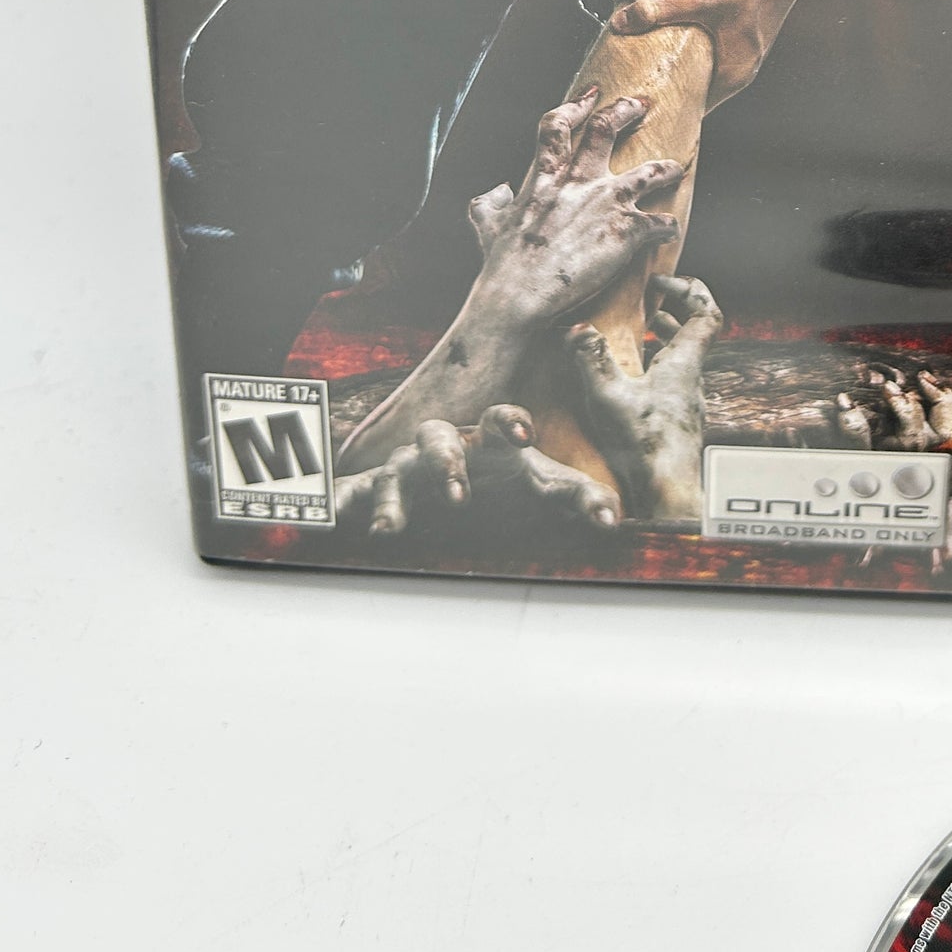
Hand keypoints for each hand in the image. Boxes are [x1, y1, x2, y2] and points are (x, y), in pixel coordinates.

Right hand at [334, 405, 620, 538]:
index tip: (521, 433)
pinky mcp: (372, 496)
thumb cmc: (497, 489)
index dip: (508, 422)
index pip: (499, 423)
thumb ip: (576, 498)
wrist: (439, 501)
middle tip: (458, 494)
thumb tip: (615, 520)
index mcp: (488, 445)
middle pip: (440, 438)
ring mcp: (405, 472)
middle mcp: (445, 451)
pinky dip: (345, 509)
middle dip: (445, 461)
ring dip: (392, 497)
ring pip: (395, 469)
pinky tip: (336, 523)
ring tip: (392, 529)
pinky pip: (353, 497)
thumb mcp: (538, 492)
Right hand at [467, 87, 686, 330]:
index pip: (558, 125)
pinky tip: (671, 231)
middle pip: (607, 129)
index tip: (591, 94)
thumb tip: (497, 190)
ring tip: (676, 169)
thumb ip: (489, 202)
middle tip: (642, 103)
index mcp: (545, 176)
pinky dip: (668, 225)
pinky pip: (660, 222)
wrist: (520, 294)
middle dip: (627, 110)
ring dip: (666, 168)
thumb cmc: (502, 264)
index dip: (576, 105)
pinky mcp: (628, 231)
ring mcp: (607, 202)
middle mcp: (580, 181)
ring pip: (649, 171)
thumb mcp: (487, 225)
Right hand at [568, 273, 724, 521]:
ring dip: (666, 342)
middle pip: (697, 334)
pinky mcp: (676, 425)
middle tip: (651, 300)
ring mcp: (686, 405)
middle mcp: (691, 382)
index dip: (690, 290)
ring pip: (684, 360)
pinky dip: (656, 370)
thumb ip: (591, 360)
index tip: (661, 281)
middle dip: (675, 311)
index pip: (706, 313)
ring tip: (642, 334)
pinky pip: (672, 384)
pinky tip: (632, 382)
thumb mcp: (610, 398)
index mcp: (684, 365)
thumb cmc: (644, 449)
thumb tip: (576, 327)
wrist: (668, 499)